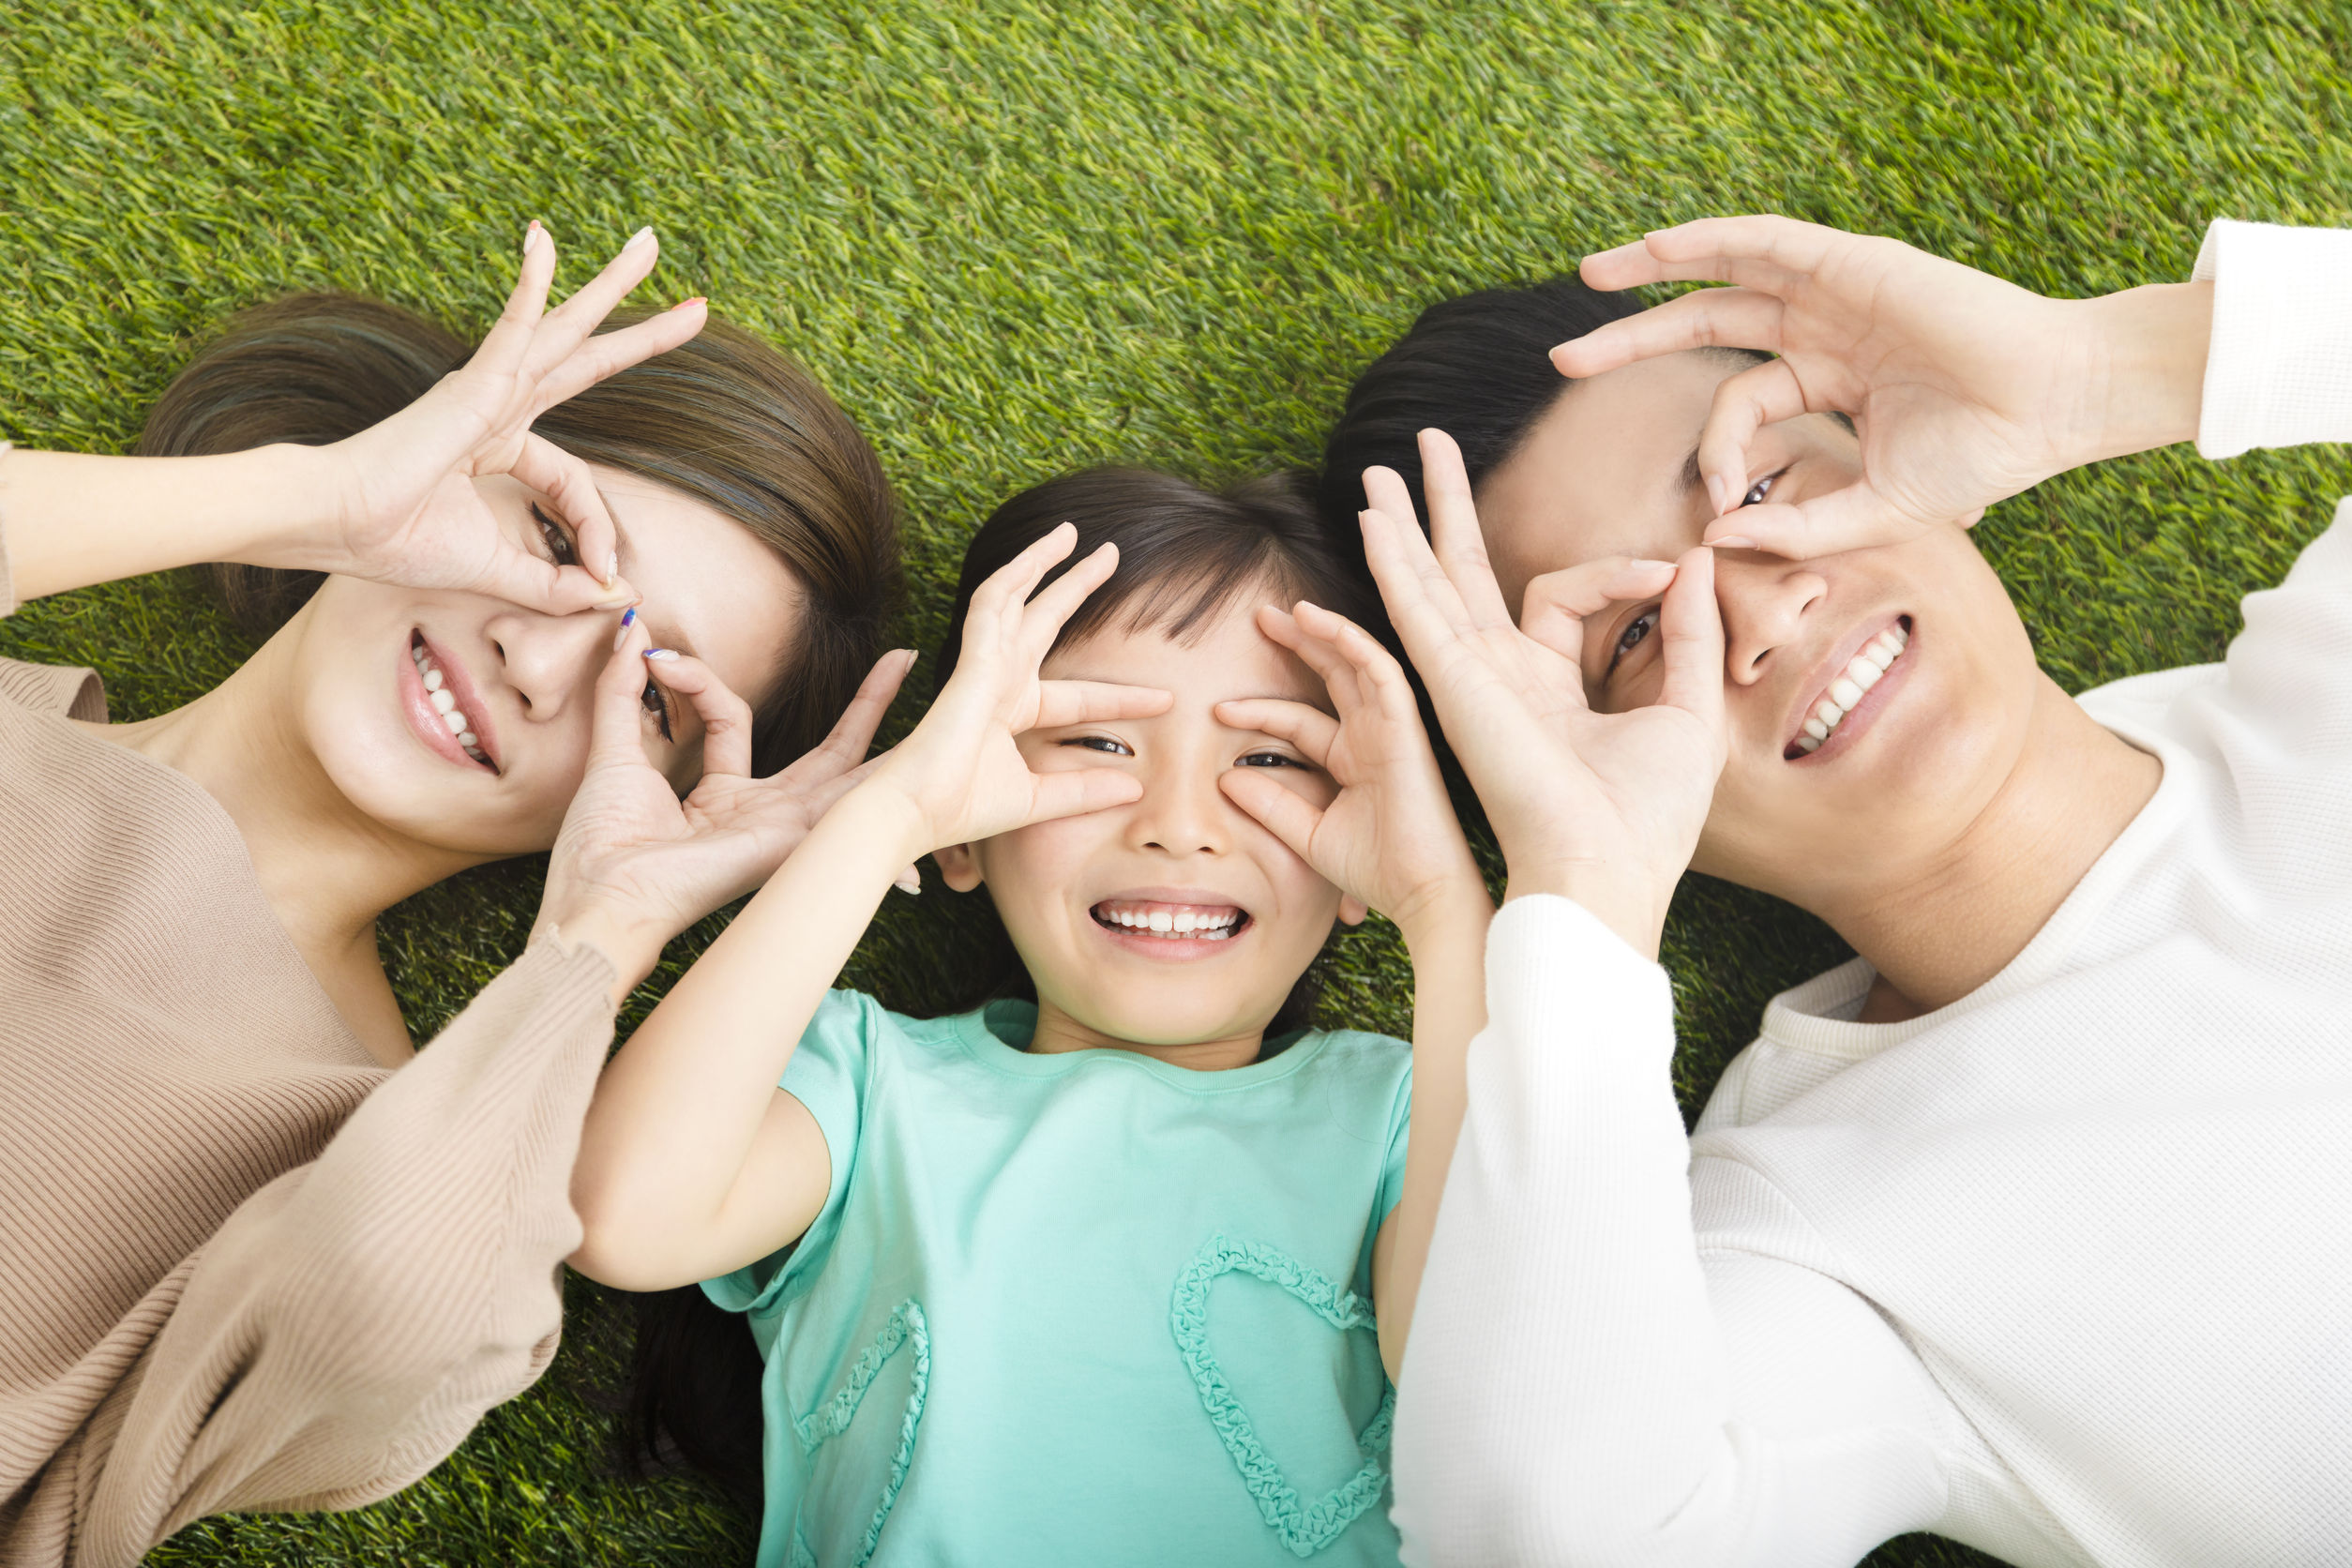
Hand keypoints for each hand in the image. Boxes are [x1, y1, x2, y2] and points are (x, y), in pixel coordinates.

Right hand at [292, 223, 706, 611]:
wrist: (336, 527)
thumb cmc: (396, 542)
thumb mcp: (498, 571)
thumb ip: (556, 585)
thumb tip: (615, 595)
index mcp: (499, 443)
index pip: (576, 482)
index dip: (598, 530)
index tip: (606, 573)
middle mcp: (498, 404)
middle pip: (587, 359)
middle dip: (642, 331)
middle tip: (697, 305)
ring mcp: (485, 388)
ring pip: (565, 330)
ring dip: (610, 288)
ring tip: (650, 247)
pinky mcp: (471, 384)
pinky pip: (513, 327)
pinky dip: (531, 287)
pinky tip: (542, 243)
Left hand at [535, 620, 915, 990]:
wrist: (599, 895)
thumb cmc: (601, 847)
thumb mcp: (615, 751)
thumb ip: (624, 691)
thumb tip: (632, 629)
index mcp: (723, 801)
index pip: (733, 717)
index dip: (700, 679)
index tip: (655, 656)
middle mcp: (764, 817)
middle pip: (832, 752)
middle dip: (868, 705)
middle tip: (901, 658)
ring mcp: (784, 830)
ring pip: (849, 767)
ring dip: (881, 717)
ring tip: (912, 666)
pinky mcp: (789, 838)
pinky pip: (842, 796)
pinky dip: (880, 769)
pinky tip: (919, 754)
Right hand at [864, 522, 1171, 858]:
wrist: (914, 812)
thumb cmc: (962, 808)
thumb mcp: (1040, 798)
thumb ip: (1083, 791)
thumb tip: (1136, 787)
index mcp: (1011, 712)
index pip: (1080, 696)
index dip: (1123, 696)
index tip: (1167, 698)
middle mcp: (998, 681)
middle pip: (1045, 621)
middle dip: (1076, 586)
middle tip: (1110, 554)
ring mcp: (982, 667)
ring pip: (1013, 598)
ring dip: (1040, 563)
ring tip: (1072, 532)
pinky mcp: (970, 662)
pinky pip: (991, 606)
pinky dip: (1011, 579)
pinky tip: (1037, 555)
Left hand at [1216, 601, 1487, 944]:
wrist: (1420, 893)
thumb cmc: (1375, 870)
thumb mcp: (1307, 833)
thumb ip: (1271, 804)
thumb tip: (1224, 779)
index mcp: (1354, 760)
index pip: (1301, 721)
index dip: (1260, 711)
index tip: (1217, 708)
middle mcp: (1374, 736)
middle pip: (1333, 676)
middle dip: (1299, 644)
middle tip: (1259, 616)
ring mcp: (1392, 727)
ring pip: (1357, 663)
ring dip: (1324, 632)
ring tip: (1287, 610)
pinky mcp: (1408, 726)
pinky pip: (1380, 670)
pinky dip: (1351, 643)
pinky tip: (1319, 622)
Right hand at [1359, 431, 1724, 958]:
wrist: (1607, 871)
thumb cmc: (1648, 819)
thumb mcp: (1689, 711)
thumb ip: (1689, 635)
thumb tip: (1697, 562)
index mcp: (1547, 688)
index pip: (1564, 594)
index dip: (1619, 570)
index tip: (1672, 570)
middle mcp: (1498, 680)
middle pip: (1464, 576)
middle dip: (1446, 510)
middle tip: (1427, 447)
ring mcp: (1470, 682)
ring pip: (1429, 584)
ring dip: (1403, 523)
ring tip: (1379, 469)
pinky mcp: (1455, 685)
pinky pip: (1417, 611)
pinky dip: (1394, 564)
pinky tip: (1373, 522)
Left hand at [1556, 215, 2207, 557]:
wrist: (2055, 406)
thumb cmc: (1984, 455)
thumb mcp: (1874, 510)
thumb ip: (1797, 528)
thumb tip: (1712, 539)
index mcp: (1830, 382)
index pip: (1741, 409)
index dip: (1713, 453)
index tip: (1713, 499)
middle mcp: (1825, 331)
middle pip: (1708, 324)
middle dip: (1633, 339)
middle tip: (1565, 358)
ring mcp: (1836, 292)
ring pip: (1724, 272)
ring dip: (1652, 270)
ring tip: (1588, 277)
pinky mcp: (1851, 262)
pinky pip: (1764, 242)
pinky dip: (1708, 239)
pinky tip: (1654, 247)